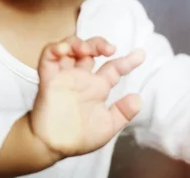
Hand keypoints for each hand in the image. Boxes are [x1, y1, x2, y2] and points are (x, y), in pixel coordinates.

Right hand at [30, 36, 144, 157]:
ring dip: (78, 42)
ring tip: (86, 50)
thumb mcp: (107, 126)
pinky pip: (48, 56)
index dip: (127, 61)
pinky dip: (55, 48)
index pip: (113, 68)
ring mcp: (64, 76)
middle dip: (99, 44)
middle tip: (110, 49)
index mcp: (96, 88)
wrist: (53, 146)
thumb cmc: (78, 138)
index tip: (141, 55)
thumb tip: (138, 99)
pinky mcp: (48, 77)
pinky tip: (65, 50)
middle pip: (90, 51)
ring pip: (70, 48)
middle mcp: (81, 78)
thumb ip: (123, 113)